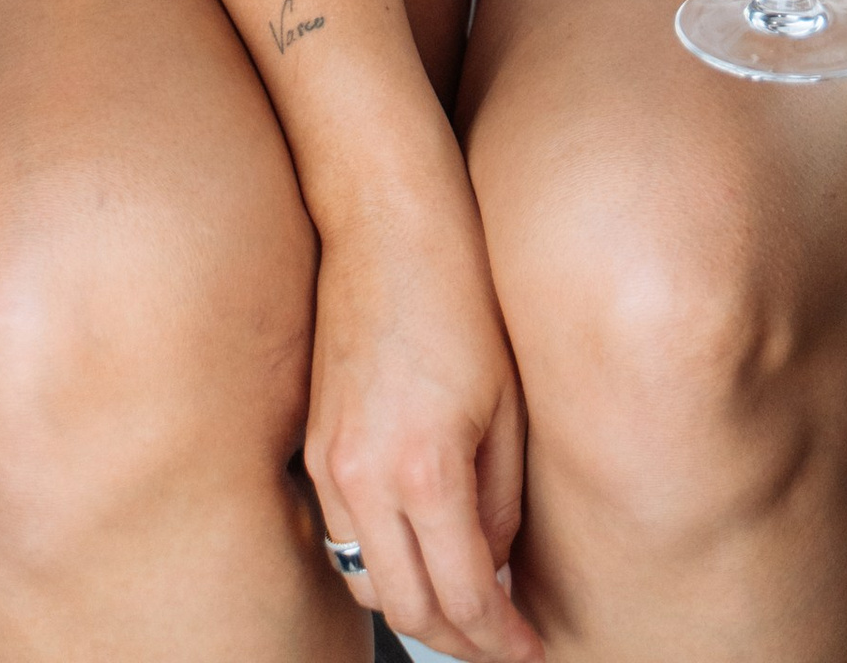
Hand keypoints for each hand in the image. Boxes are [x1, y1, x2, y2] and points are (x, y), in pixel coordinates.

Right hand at [303, 185, 542, 662]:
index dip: (501, 637)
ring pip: (368, 584)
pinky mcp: (316, 448)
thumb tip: (495, 563)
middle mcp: (365, 479)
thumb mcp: (506, 403)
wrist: (388, 226)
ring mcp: (330, 466)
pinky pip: (343, 540)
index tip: (529, 649)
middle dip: (460, 642)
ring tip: (466, 610)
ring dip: (418, 609)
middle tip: (502, 646)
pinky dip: (383, 566)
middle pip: (409, 609)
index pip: (464, 594)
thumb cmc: (460, 296)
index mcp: (426, 468)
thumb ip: (501, 499)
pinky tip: (420, 557)